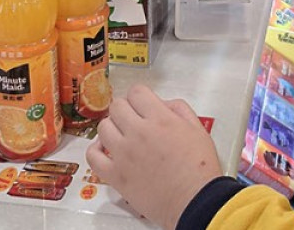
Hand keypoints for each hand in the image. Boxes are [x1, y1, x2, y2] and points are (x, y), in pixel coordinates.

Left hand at [87, 85, 220, 228]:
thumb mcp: (198, 130)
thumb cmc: (199, 170)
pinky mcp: (116, 175)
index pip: (137, 92)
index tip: (142, 104)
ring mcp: (124, 154)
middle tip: (133, 120)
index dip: (140, 96)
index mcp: (160, 120)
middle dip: (126, 110)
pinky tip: (106, 150)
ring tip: (121, 135)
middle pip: (117, 106)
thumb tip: (163, 104)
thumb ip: (180, 110)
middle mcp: (139, 133)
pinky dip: (96, 150)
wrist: (195, 201)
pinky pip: (93, 156)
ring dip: (112, 127)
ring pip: (103, 127)